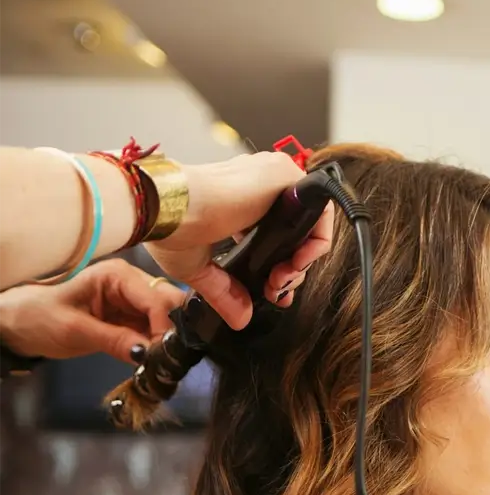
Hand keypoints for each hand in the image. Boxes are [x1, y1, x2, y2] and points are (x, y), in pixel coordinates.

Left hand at [0, 260, 185, 362]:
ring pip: (169, 318)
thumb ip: (114, 340)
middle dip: (173, 332)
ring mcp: (135, 300)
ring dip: (167, 341)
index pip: (156, 299)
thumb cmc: (40, 318)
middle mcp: (132, 283)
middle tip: (165, 360)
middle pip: (171, 305)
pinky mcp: (134, 318)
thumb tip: (149, 354)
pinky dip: (158, 346)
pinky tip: (152, 359)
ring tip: (158, 362)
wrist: (22, 324)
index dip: (164, 327)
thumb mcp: (74, 330)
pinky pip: (157, 330)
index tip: (162, 355)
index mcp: (117, 275)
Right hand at [143, 151, 333, 330]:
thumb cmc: (168, 226)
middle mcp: (260, 187)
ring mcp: (274, 178)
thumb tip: (239, 319)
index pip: (277, 238)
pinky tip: (293, 264)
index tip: (271, 291)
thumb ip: (225, 292)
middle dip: (290, 272)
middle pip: (296, 236)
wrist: (163, 209)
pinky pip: (320, 212)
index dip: (280, 270)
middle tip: (274, 288)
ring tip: (278, 280)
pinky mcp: (285, 176)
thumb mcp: (200, 268)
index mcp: (240, 203)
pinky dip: (315, 245)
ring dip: (301, 263)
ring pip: (309, 226)